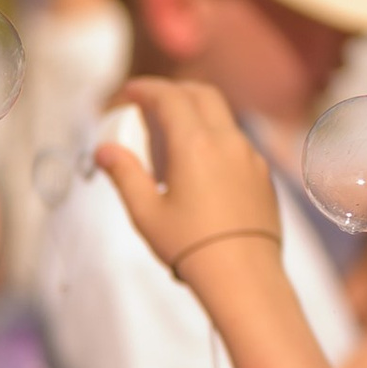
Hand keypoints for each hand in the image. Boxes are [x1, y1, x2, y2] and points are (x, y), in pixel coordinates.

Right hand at [94, 78, 281, 281]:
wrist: (245, 278)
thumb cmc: (191, 248)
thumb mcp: (146, 213)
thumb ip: (124, 174)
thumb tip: (104, 150)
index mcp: (195, 144)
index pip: (170, 97)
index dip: (146, 89)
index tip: (130, 92)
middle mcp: (227, 141)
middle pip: (202, 94)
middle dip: (175, 90)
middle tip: (152, 102)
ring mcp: (250, 157)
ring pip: (222, 117)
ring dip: (197, 114)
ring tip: (173, 139)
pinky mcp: (262, 175)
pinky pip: (236, 142)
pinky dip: (215, 138)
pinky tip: (200, 166)